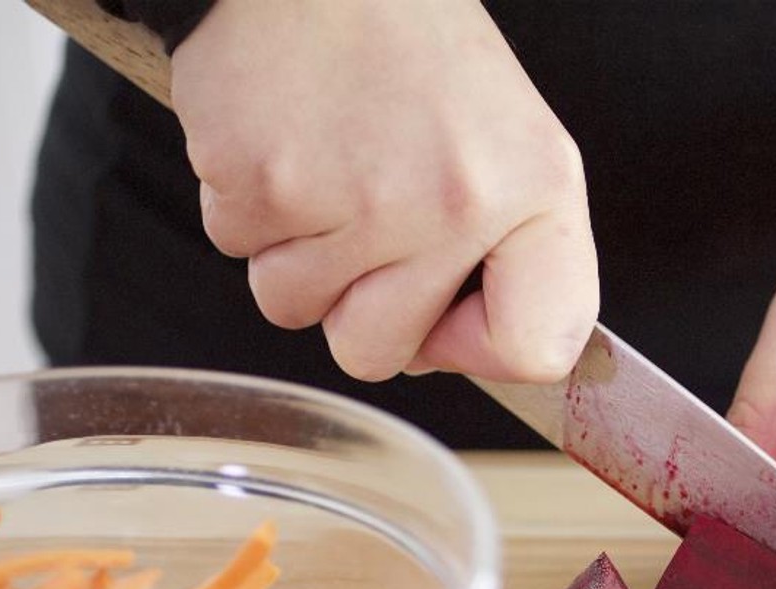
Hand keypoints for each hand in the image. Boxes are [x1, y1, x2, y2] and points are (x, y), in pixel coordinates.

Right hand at [169, 0, 597, 382]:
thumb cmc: (408, 47)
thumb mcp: (510, 141)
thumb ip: (512, 254)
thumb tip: (461, 354)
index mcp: (536, 190)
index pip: (538, 349)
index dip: (481, 348)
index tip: (450, 305)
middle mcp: (456, 203)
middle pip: (378, 354)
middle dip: (355, 306)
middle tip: (364, 217)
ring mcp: (356, 199)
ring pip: (295, 308)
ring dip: (295, 254)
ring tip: (323, 164)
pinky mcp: (261, 184)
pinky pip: (237, 248)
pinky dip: (246, 205)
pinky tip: (281, 138)